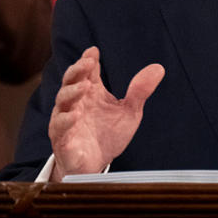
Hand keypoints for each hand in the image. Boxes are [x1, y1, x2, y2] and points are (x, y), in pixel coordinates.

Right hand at [48, 47, 164, 179]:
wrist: (97, 165)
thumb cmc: (109, 134)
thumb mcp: (129, 112)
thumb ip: (140, 91)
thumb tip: (159, 68)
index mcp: (91, 92)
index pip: (87, 71)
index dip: (88, 59)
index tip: (94, 51)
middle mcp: (76, 102)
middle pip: (71, 81)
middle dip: (77, 70)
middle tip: (87, 63)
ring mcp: (66, 119)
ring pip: (62, 101)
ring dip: (71, 92)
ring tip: (85, 87)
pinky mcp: (62, 138)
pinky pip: (59, 126)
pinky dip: (65, 120)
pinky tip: (75, 115)